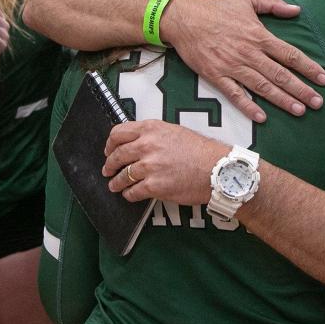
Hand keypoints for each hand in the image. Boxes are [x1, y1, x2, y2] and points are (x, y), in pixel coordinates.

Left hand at [102, 120, 228, 203]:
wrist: (216, 169)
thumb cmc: (200, 151)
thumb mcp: (174, 131)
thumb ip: (152, 134)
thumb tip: (135, 142)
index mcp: (151, 129)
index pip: (118, 133)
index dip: (110, 144)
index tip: (109, 150)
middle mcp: (147, 145)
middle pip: (117, 155)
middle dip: (110, 164)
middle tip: (108, 170)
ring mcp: (149, 166)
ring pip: (122, 176)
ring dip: (116, 182)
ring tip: (115, 185)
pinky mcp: (154, 186)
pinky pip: (133, 192)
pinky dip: (129, 194)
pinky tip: (130, 194)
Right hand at [161, 0, 324, 122]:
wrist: (183, 17)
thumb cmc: (216, 6)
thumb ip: (273, 4)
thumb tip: (296, 10)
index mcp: (259, 35)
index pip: (290, 54)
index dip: (308, 67)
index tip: (324, 79)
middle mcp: (249, 54)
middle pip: (280, 75)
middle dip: (302, 90)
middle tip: (318, 103)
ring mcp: (232, 67)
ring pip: (262, 87)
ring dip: (282, 100)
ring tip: (299, 110)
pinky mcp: (216, 76)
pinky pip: (235, 94)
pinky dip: (248, 106)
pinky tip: (262, 118)